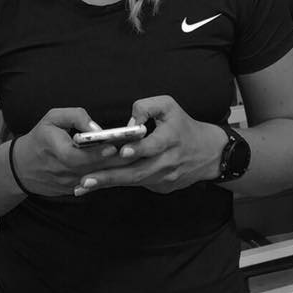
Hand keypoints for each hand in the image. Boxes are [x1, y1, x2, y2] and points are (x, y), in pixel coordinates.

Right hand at [13, 109, 132, 196]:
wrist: (22, 168)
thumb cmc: (40, 138)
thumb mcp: (52, 118)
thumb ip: (75, 116)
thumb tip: (96, 128)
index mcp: (55, 151)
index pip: (77, 157)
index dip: (96, 153)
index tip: (112, 146)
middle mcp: (63, 171)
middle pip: (93, 169)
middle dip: (116, 160)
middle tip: (135, 150)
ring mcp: (69, 183)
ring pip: (97, 178)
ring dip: (117, 169)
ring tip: (136, 157)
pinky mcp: (73, 190)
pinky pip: (94, 182)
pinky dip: (109, 175)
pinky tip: (125, 167)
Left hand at [73, 96, 226, 195]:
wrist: (209, 154)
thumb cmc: (183, 125)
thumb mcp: (169, 106)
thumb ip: (146, 107)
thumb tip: (128, 123)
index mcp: (171, 138)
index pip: (153, 146)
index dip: (138, 149)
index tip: (122, 152)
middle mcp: (168, 161)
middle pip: (137, 171)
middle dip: (110, 176)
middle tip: (86, 179)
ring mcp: (165, 177)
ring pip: (134, 181)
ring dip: (108, 184)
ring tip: (83, 186)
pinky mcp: (161, 186)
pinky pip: (138, 185)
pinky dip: (118, 185)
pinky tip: (97, 185)